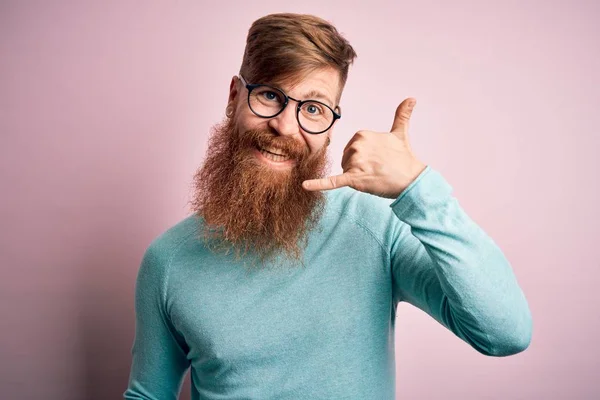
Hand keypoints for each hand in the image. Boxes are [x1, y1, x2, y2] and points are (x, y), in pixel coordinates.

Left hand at [302, 98, 426, 198]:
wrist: (412, 179)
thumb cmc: (405, 157)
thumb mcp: (400, 133)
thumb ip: (402, 115)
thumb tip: (411, 98)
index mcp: (361, 134)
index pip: (350, 148)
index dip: (361, 157)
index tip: (376, 159)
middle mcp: (357, 146)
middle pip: (345, 159)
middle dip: (358, 167)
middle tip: (376, 169)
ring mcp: (355, 162)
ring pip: (345, 171)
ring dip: (356, 176)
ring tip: (373, 176)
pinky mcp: (353, 179)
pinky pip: (332, 181)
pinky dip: (318, 184)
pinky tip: (305, 185)